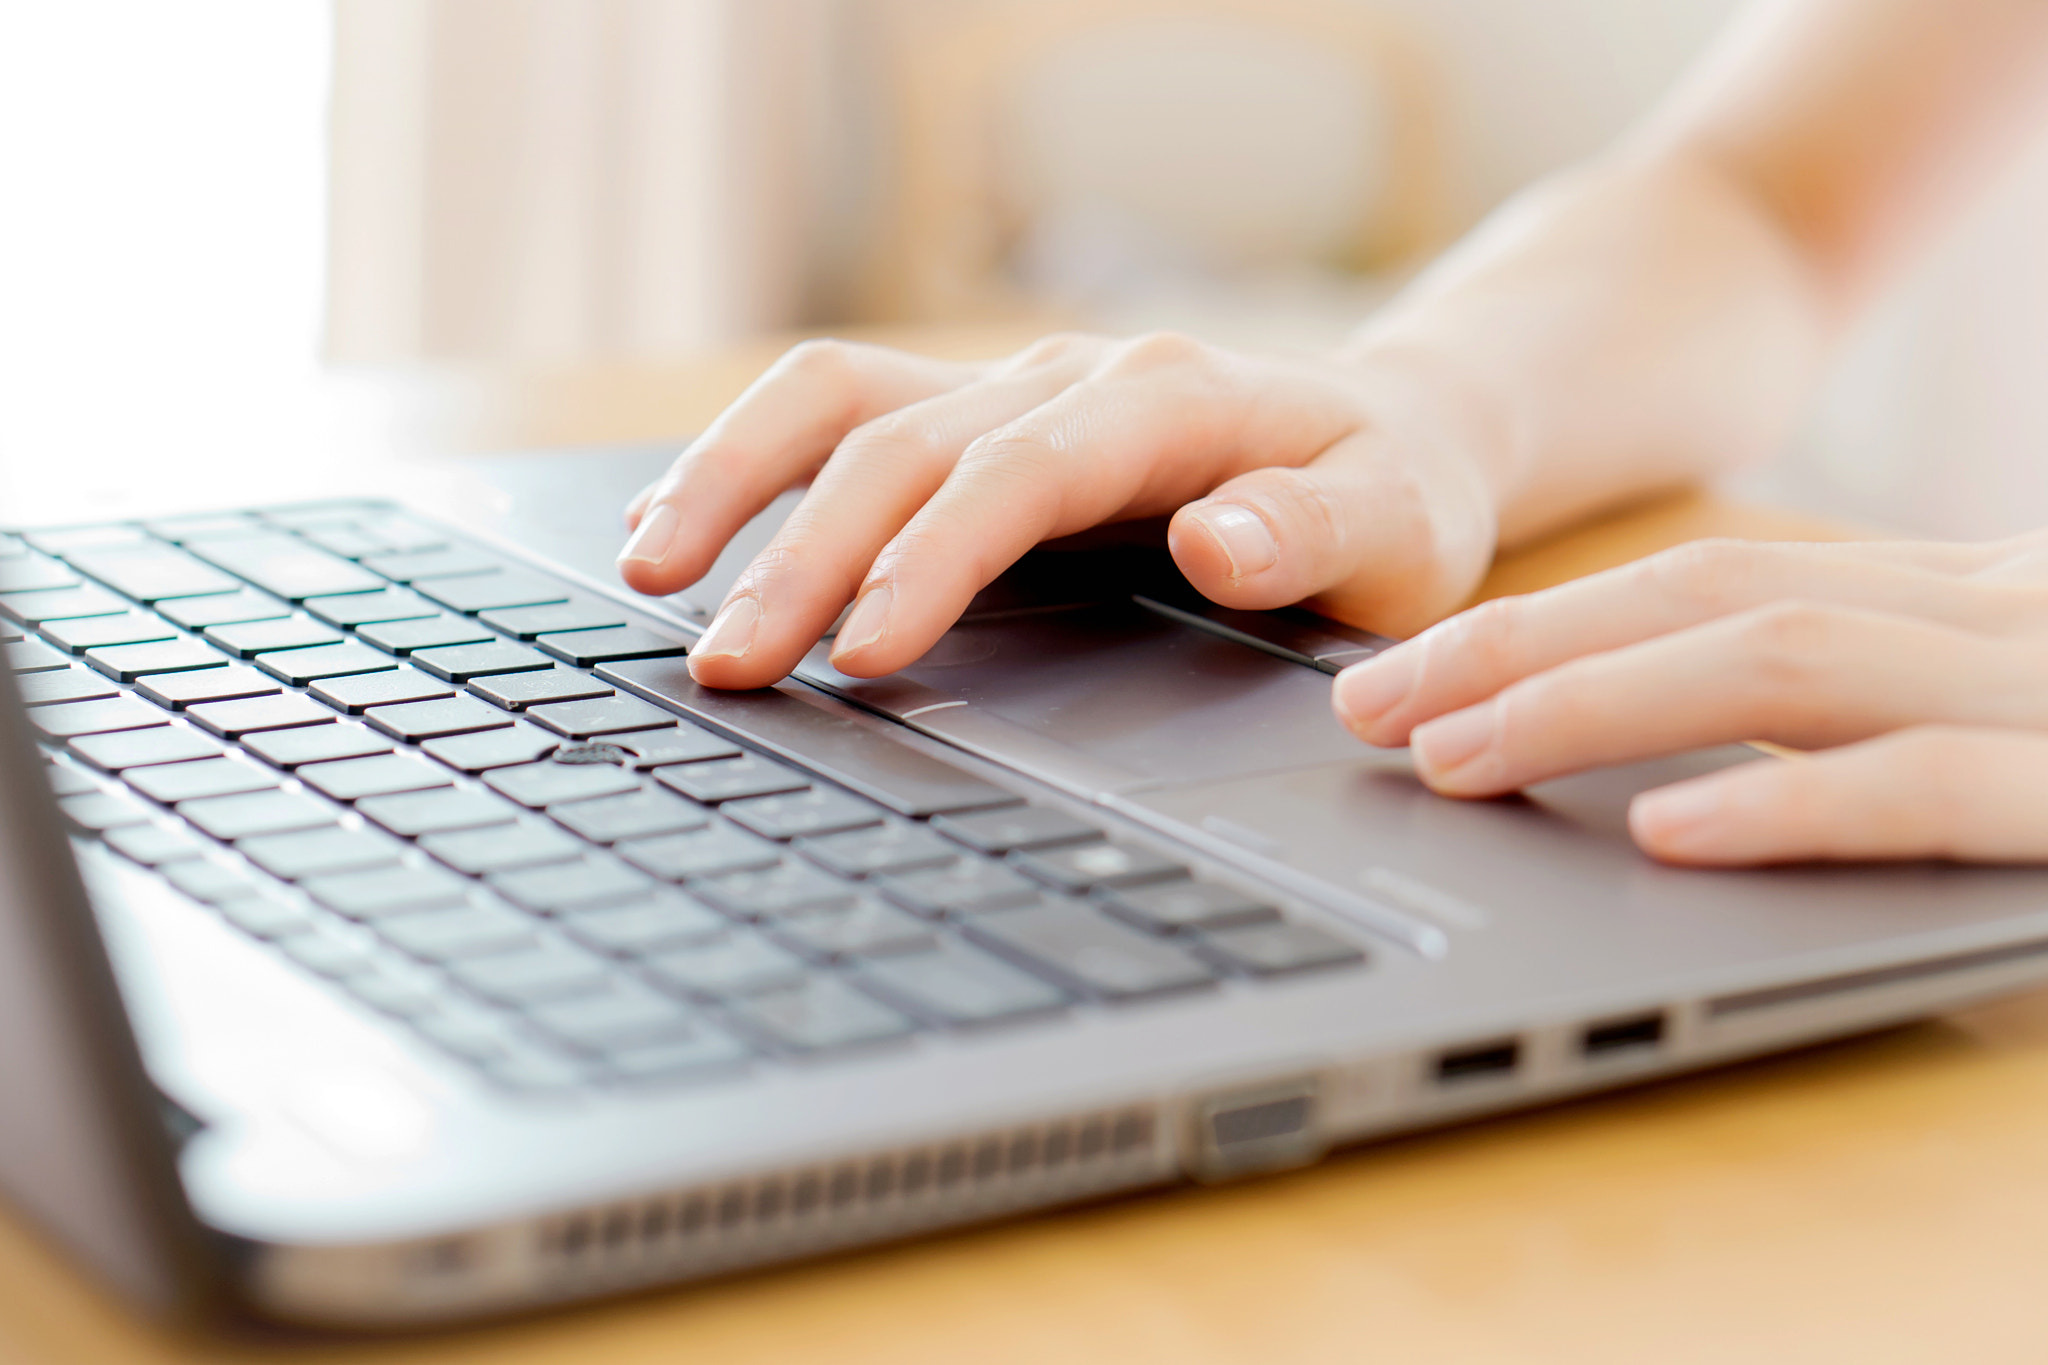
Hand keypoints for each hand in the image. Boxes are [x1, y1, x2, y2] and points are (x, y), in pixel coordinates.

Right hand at [617, 333, 1501, 688]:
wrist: (1391, 435)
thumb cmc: (1394, 498)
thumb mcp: (1402, 531)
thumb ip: (1319, 534)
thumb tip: (1218, 542)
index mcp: (1168, 404)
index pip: (1017, 474)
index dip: (930, 558)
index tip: (858, 650)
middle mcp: (1071, 379)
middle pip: (901, 442)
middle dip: (800, 550)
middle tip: (723, 662)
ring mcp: (1013, 390)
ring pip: (840, 402)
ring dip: (735, 478)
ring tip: (649, 570)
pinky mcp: (978, 418)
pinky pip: (840, 412)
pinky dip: (752, 462)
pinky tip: (679, 525)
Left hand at [1331, 534, 2047, 865]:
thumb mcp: (2007, 707)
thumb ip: (1869, 709)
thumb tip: (1663, 771)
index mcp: (1956, 597)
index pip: (1707, 582)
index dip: (1537, 627)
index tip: (1398, 678)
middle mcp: (1990, 616)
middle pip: (1710, 598)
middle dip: (1519, 649)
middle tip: (1372, 711)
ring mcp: (2042, 690)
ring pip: (1785, 662)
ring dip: (1597, 706)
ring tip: (1460, 757)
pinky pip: (1925, 786)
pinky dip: (1785, 802)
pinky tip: (1664, 831)